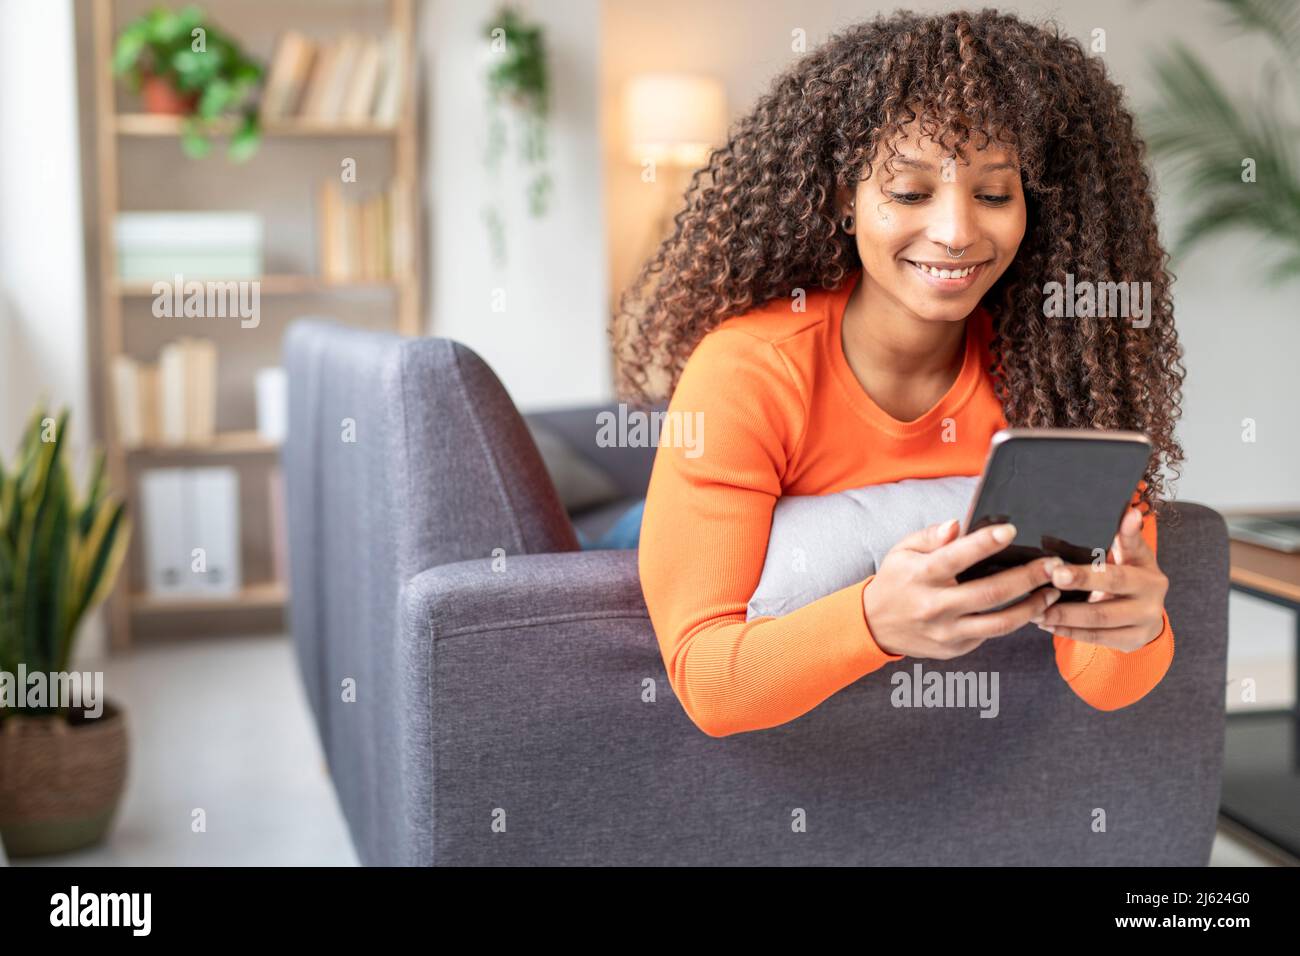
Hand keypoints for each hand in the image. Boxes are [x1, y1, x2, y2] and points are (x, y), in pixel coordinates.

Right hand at [864, 518, 1062, 660]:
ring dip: (1032, 607)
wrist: (875, 625)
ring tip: (1052, 592)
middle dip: (1027, 578)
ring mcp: (946, 632)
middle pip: (989, 593)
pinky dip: (1014, 621)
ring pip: (999, 623)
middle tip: (1052, 565)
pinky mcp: (955, 648)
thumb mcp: (903, 550)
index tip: (1011, 530)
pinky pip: (991, 634)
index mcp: (921, 576)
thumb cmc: (897, 580)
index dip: (984, 543)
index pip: (955, 557)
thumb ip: (931, 536)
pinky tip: (1031, 607)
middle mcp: (934, 606)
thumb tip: (957, 525)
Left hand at [1034, 506, 1167, 649]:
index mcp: (1149, 577)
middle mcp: (1150, 602)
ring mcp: (1141, 626)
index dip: (1089, 573)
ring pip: (1097, 621)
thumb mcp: (1134, 556)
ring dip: (1062, 615)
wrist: (1147, 613)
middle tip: (1046, 582)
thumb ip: (1127, 537)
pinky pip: (1094, 638)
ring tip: (1034, 609)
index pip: (1116, 573)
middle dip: (1074, 590)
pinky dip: (1067, 630)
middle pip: (1106, 596)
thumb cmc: (1132, 575)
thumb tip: (1130, 511)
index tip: (1059, 570)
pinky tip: (1045, 623)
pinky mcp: (1130, 643)